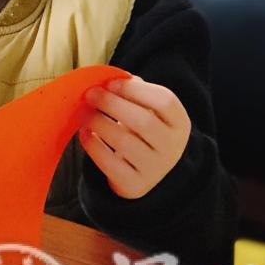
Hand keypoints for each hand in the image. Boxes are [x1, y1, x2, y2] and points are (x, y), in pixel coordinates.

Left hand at [77, 75, 190, 198]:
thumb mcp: (151, 112)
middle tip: (90, 94)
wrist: (152, 174)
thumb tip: (108, 79)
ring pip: (124, 142)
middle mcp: (172, 148)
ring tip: (84, 113)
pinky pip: (110, 164)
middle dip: (112, 104)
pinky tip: (85, 133)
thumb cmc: (146, 133)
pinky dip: (93, 146)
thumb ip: (135, 93)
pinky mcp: (134, 186)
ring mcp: (155, 169)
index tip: (111, 83)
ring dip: (99, 122)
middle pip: (143, 121)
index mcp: (179, 124)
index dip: (135, 89)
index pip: (164, 101)